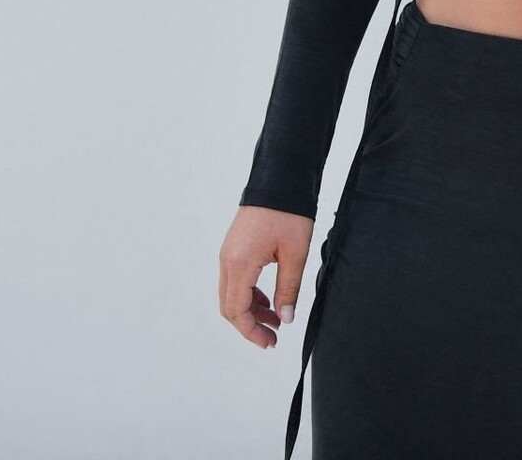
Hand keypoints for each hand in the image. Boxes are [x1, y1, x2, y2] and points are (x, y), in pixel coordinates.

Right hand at [218, 204, 313, 348]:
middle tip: (273, 337)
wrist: (280, 179)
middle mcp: (227, 261)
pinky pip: (235, 280)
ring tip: (276, 318)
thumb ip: (288, 289)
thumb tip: (285, 318)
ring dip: (250, 310)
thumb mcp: (295, 254)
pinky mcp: (234, 247)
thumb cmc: (288, 213)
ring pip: (231, 294)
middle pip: (229, 306)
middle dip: (249, 325)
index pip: (237, 311)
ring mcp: (228, 253)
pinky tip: (269, 299)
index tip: (270, 342)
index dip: (252, 332)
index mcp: (239, 264)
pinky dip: (249, 294)